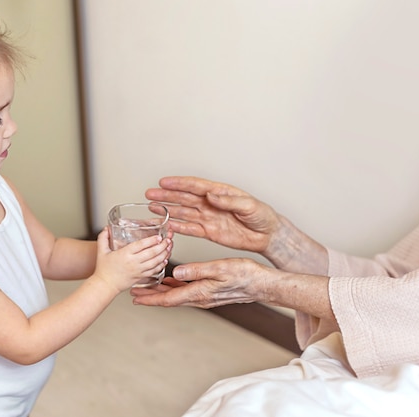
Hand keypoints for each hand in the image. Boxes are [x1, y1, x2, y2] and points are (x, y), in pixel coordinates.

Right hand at [93, 228, 171, 292]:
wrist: (105, 285)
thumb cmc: (104, 269)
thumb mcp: (101, 251)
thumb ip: (103, 238)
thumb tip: (106, 228)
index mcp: (124, 254)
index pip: (140, 245)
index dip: (151, 240)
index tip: (158, 236)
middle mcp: (133, 262)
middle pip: (151, 253)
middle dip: (162, 246)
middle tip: (168, 240)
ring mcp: (138, 270)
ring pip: (155, 262)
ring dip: (164, 254)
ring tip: (169, 247)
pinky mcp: (141, 277)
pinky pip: (154, 270)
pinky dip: (161, 265)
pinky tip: (164, 260)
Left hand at [130, 258, 269, 308]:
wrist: (262, 284)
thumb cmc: (245, 275)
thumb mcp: (220, 268)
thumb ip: (197, 270)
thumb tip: (176, 271)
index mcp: (199, 292)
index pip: (169, 299)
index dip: (150, 298)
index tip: (135, 297)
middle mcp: (200, 297)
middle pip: (169, 299)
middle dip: (150, 296)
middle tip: (134, 292)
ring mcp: (204, 295)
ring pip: (176, 295)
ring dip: (160, 292)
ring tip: (147, 286)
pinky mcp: (209, 291)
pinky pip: (186, 290)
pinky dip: (174, 286)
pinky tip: (171, 279)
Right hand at [145, 176, 279, 252]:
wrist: (268, 235)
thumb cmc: (262, 216)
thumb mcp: (249, 205)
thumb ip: (228, 200)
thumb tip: (211, 195)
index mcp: (220, 192)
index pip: (195, 186)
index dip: (179, 184)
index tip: (163, 182)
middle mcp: (211, 203)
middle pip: (184, 198)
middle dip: (166, 196)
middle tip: (150, 194)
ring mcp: (209, 218)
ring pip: (183, 212)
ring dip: (168, 210)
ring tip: (152, 207)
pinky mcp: (209, 232)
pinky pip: (190, 229)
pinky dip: (178, 227)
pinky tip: (167, 224)